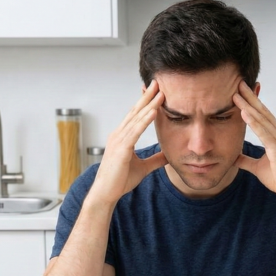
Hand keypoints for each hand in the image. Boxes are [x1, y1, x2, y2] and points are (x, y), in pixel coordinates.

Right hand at [89, 79, 167, 203]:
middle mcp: (119, 135)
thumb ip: (155, 159)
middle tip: (158, 82)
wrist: (106, 193)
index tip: (156, 91)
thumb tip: (168, 155)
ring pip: (136, 118)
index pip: (136, 116)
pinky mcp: (121, 149)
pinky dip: (145, 121)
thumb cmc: (120, 180)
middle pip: (135, 111)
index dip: (146, 103)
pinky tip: (154, 111)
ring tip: (160, 92)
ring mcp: (119, 140)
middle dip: (147, 96)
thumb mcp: (144, 168)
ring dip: (149, 104)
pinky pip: (135, 132)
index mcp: (123, 137)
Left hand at [232, 81, 275, 203]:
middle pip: (263, 112)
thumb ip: (246, 160)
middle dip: (250, 97)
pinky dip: (254, 122)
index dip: (252, 103)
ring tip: (237, 94)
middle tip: (239, 83)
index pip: (262, 116)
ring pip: (262, 119)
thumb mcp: (258, 167)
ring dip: (248, 105)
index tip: (241, 92)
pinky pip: (264, 132)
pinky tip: (245, 113)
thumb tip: (234, 156)